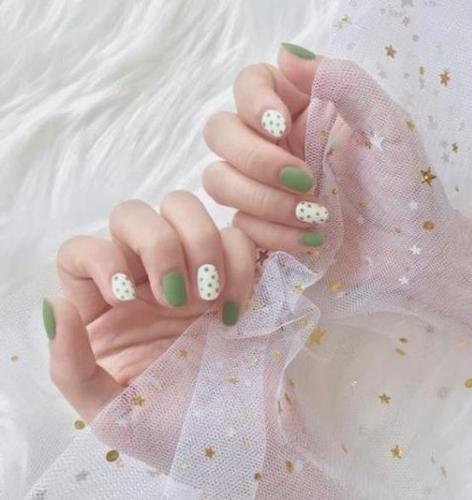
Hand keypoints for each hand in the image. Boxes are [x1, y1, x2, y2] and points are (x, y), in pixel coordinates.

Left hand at [43, 191, 255, 421]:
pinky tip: (233, 309)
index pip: (81, 250)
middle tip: (177, 297)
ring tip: (207, 297)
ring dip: (199, 243)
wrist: (236, 438)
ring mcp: (192, 271)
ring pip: (183, 207)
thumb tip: (54, 305)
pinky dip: (239, 263)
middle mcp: (144, 281)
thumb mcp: (110, 410)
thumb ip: (71, 366)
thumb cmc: (170, 427)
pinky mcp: (234, 275)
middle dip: (157, 244)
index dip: (100, 258)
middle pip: (133, 214)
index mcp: (104, 310)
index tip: (127, 297)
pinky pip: (236, 237)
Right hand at [203, 44, 451, 292]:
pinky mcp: (262, 228)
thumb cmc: (405, 187)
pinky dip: (274, 234)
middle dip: (257, 160)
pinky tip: (312, 240)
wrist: (410, 254)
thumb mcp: (386, 126)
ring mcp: (265, 187)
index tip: (280, 127)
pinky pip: (239, 224)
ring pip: (218, 179)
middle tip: (305, 180)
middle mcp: (278, 145)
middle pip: (220, 132)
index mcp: (304, 111)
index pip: (250, 84)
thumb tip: (285, 52)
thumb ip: (343, 82)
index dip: (252, 102)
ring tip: (315, 217)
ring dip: (265, 201)